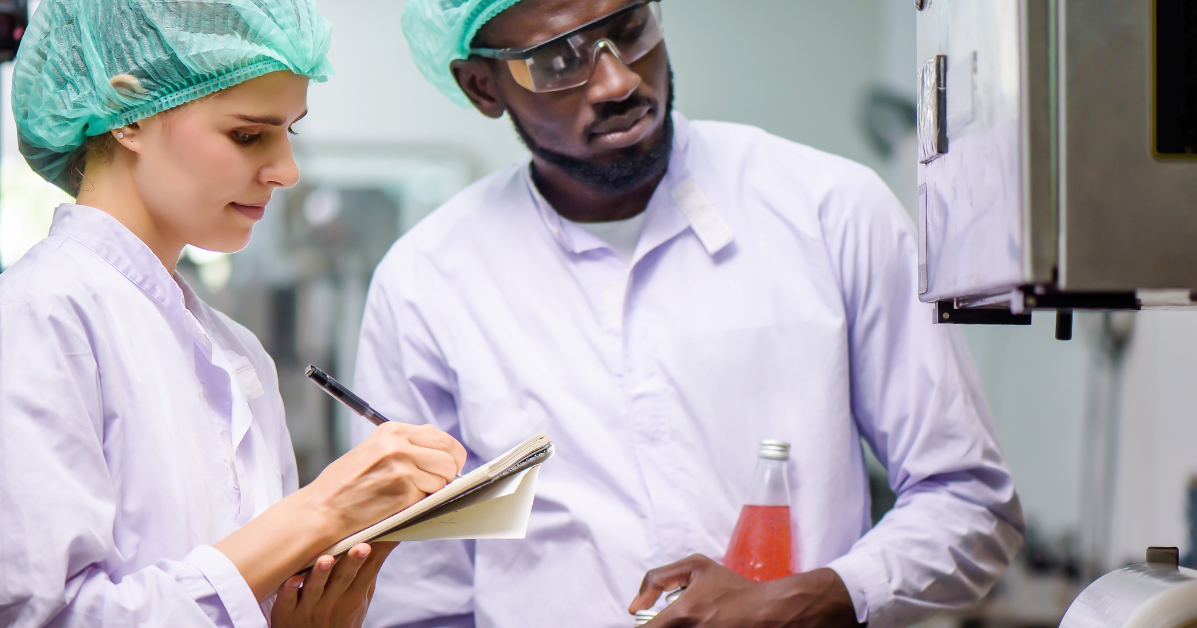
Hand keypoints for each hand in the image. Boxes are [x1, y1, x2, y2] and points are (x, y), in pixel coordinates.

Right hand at [215, 422, 463, 600]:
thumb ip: (404, 445)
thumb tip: (438, 447)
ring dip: (437, 489)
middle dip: (450, 471)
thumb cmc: (345, 484)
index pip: (441, 437)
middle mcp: (399, 445)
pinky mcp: (405, 493)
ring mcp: (403, 468)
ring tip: (414, 494)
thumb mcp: (373, 450)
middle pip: (449, 454)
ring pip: (445, 477)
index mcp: (392, 430)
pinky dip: (425, 503)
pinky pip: (432, 497)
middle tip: (441, 483)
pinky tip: (406, 504)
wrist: (322, 510)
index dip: (450, 454)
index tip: (449, 465)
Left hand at [271, 542, 397, 627]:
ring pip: (315, 588)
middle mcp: (332, 603)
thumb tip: (384, 541)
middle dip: (352, 563)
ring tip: (326, 559)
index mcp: (352, 599)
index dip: (371, 559)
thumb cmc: (339, 618)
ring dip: (320, 574)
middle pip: (343, 579)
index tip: (382, 539)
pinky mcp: (286, 612)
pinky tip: (293, 579)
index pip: (364, 576)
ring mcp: (309, 608)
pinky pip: (287, 600)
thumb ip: (368, 574)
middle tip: (362, 546)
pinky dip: (289, 590)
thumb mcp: (359, 601)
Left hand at [629, 554, 860, 627]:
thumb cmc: (731, 587)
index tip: (644, 619)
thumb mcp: (695, 566)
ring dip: (676, 627)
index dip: (643, 624)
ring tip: (693, 619)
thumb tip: (635, 605)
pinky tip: (704, 623)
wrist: (766, 611)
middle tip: (671, 618)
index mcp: (684, 615)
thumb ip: (658, 578)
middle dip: (659, 625)